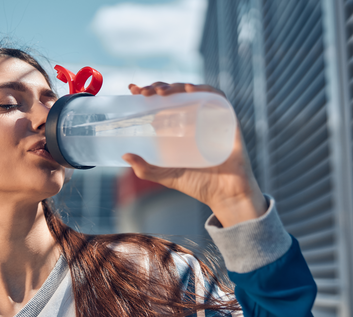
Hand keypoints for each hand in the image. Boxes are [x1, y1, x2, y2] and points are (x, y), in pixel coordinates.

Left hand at [123, 82, 266, 227]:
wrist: (226, 195)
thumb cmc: (200, 185)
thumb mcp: (167, 176)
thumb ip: (146, 169)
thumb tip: (125, 155)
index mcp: (180, 127)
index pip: (163, 102)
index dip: (149, 91)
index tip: (133, 89)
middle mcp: (195, 118)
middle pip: (177, 93)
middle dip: (159, 87)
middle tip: (144, 92)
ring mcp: (211, 117)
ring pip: (194, 91)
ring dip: (177, 86)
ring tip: (161, 91)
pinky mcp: (227, 119)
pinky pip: (217, 98)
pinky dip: (204, 90)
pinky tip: (189, 90)